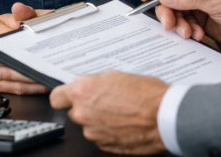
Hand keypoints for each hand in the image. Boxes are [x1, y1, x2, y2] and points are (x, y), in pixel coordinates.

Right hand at [0, 3, 51, 94]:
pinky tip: (44, 85)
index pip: (19, 36)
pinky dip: (31, 89)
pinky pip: (15, 89)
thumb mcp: (0, 19)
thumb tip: (48, 14)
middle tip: (59, 63)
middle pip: (20, 60)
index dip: (37, 40)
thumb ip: (24, 16)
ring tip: (55, 75)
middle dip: (40, 62)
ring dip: (38, 78)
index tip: (54, 41)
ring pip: (19, 78)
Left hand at [50, 71, 167, 154]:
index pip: (56, 97)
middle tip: (106, 100)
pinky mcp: (103, 145)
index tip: (69, 95)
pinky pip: (100, 135)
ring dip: (98, 118)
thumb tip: (87, 84)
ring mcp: (92, 132)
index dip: (64, 95)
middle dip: (86, 105)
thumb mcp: (117, 75)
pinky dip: (108, 130)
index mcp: (83, 92)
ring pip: (88, 123)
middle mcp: (83, 114)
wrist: (164, 116)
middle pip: (74, 110)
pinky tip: (124, 122)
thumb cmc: (146, 94)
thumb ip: (95, 82)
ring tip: (120, 111)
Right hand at [139, 0, 220, 51]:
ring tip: (190, 34)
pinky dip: (187, 30)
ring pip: (176, 10)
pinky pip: (184, 22)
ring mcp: (199, 0)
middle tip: (170, 25)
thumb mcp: (219, 2)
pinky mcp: (201, 15)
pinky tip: (199, 35)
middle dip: (169, 11)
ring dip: (179, 24)